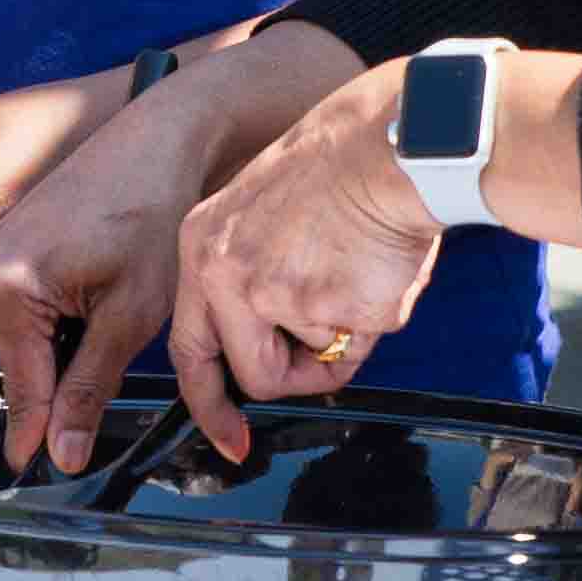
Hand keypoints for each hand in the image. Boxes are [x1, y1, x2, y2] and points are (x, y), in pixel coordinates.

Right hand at [0, 26, 352, 467]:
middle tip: (111, 375)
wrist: (161, 138)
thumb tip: (60, 453)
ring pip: (22, 333)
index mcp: (5, 282)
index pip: (22, 381)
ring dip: (62, 346)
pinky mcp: (6, 236)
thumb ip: (87, 388)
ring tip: (115, 320)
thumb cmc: (154, 212)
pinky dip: (59, 317)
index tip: (34, 470)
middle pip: (19, 358)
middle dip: (59, 378)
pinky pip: (23, 302)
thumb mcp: (129, 315)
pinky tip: (101, 297)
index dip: (37, 430)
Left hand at [170, 55, 550, 458]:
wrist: (391, 141)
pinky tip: (377, 267)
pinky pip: (358, 346)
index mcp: (203, 247)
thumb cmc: (342, 167)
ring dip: (343, 338)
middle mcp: (226, 274)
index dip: (210, 402)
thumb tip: (273, 342)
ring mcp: (274, 294)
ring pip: (314, 362)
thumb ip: (252, 276)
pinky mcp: (328, 307)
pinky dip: (376, 318)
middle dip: (296, 376)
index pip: (190, 347)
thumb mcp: (262, 214)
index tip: (230, 439)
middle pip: (253, 375)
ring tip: (356, 271)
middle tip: (328, 352)